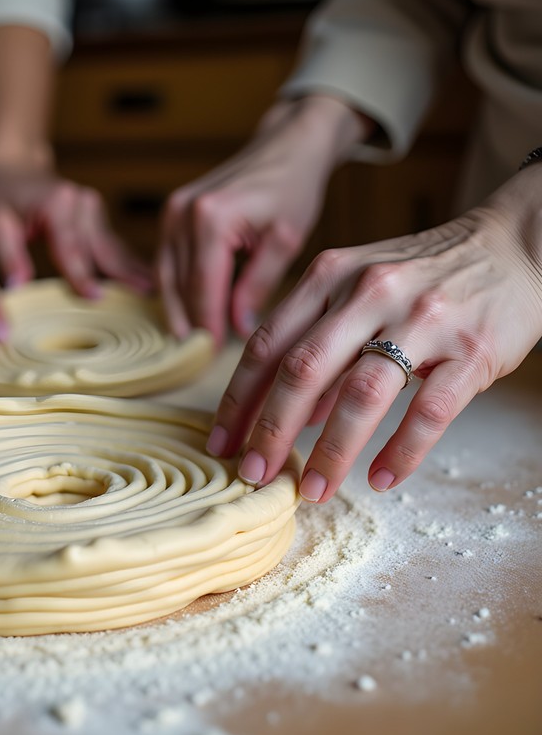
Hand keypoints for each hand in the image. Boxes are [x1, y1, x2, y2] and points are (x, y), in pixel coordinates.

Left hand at [0, 164, 151, 297]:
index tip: (94, 296)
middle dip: (123, 275)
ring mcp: (95, 210)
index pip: (70, 246)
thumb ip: (7, 255)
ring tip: (157, 293)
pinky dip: (130, 265)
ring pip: (115, 248)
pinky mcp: (100, 219)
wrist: (18, 170)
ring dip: (134, 272)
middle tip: (145, 299)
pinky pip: (115, 246)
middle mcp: (82, 204)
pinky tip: (149, 281)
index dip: (81, 273)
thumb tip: (17, 286)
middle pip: (103, 247)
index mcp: (57, 204)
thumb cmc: (3, 196)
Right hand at [159, 96, 368, 344]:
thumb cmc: (293, 187)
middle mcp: (182, 214)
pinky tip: (189, 310)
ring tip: (191, 341)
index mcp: (211, 220)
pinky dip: (177, 287)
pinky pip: (168, 260)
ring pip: (167, 277)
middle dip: (190, 322)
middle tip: (199, 357)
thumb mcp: (284, 241)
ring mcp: (171, 211)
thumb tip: (238, 328)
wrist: (286, 146)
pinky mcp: (171, 213)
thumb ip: (258, 286)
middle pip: (179, 286)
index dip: (207, 326)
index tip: (212, 355)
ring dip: (178, 309)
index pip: (203, 289)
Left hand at [207, 166, 541, 503]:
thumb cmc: (422, 275)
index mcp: (330, 276)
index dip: (238, 399)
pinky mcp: (472, 349)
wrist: (514, 245)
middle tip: (253, 474)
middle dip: (271, 430)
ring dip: (331, 451)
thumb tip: (288, 412)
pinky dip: (401, 451)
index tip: (220, 442)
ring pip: (361, 394)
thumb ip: (318, 341)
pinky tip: (380, 479)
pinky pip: (430, 411)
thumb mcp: (357, 289)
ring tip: (312, 489)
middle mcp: (369, 292)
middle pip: (303, 370)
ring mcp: (422, 319)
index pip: (267, 344)